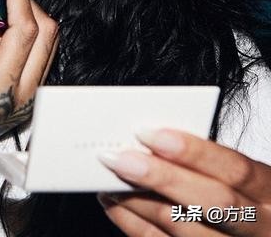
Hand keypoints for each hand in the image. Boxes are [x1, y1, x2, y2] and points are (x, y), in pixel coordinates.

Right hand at [0, 0, 58, 183]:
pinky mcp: (24, 99)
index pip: (25, 27)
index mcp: (1, 91)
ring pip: (43, 42)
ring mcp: (28, 101)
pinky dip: (12, 36)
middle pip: (45, 31)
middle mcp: (24, 98)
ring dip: (16, 19)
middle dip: (20, 1)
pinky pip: (33, 54)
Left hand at [97, 129, 270, 234]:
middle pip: (209, 203)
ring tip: (106, 176)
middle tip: (117, 157)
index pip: (234, 169)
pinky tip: (114, 205)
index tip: (147, 132)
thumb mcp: (241, 176)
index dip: (191, 150)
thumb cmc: (241, 194)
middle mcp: (260, 227)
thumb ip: (205, 160)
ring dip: (136, 200)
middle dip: (159, 177)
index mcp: (269, 191)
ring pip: (181, 227)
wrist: (256, 232)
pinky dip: (133, 224)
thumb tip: (147, 137)